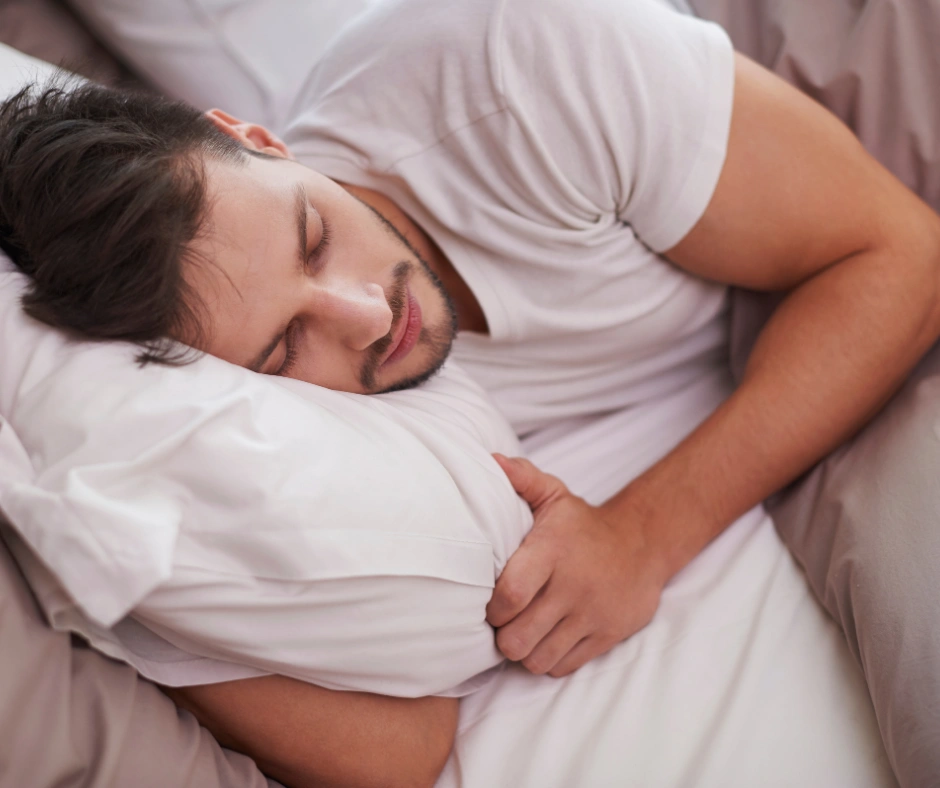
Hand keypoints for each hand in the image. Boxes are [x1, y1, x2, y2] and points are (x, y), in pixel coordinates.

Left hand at [487, 454, 667, 676]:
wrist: (642, 544)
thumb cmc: (583, 525)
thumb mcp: (555, 495)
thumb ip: (522, 478)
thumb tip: (491, 461)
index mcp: (553, 551)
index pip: (510, 594)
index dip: (491, 608)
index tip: (490, 603)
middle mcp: (573, 586)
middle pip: (518, 637)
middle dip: (502, 636)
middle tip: (503, 624)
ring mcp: (592, 614)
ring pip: (538, 657)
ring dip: (524, 651)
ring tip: (523, 632)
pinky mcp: (607, 635)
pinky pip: (563, 666)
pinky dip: (548, 659)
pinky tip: (547, 639)